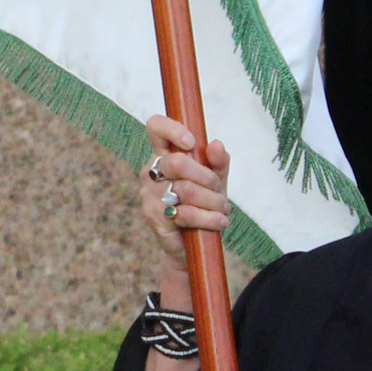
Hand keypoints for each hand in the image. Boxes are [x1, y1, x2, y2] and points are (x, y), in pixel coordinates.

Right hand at [139, 116, 230, 305]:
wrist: (195, 243)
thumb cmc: (204, 204)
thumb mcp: (216, 179)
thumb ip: (218, 161)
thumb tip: (216, 145)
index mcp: (164, 154)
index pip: (156, 127)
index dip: (172, 130)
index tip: (191, 142)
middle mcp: (151, 171)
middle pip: (178, 162)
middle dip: (207, 177)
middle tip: (218, 189)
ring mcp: (148, 194)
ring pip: (186, 190)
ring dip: (212, 201)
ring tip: (223, 209)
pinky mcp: (153, 216)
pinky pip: (185, 213)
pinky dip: (208, 218)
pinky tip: (219, 222)